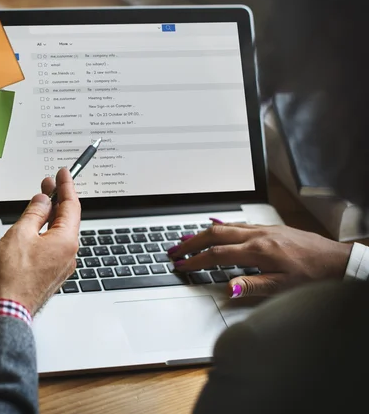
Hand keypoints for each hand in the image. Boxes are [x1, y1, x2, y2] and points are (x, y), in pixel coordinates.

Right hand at [0, 168, 80, 314]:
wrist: (4, 311)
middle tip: (45, 186)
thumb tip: (43, 201)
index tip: (63, 174)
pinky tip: (4, 248)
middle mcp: (67, 254)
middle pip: (62, 221)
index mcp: (66, 241)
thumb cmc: (12, 277)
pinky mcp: (47, 276)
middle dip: (50, 203)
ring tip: (12, 227)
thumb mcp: (20, 233)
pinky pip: (39, 252)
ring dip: (29, 228)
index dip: (66, 186)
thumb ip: (34, 213)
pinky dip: (24, 245)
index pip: (71, 206)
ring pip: (46, 237)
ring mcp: (58, 267)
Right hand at [168, 221, 352, 297]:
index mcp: (258, 251)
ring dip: (202, 233)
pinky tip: (215, 227)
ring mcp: (263, 229)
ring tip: (186, 239)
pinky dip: (221, 226)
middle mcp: (258, 235)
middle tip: (174, 249)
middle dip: (191, 242)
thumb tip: (227, 287)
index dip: (195, 260)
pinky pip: (238, 224)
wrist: (337, 261)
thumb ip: (251, 286)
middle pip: (214, 234)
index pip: (217, 254)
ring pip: (225, 226)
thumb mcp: (282, 287)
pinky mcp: (269, 228)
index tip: (181, 265)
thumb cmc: (312, 275)